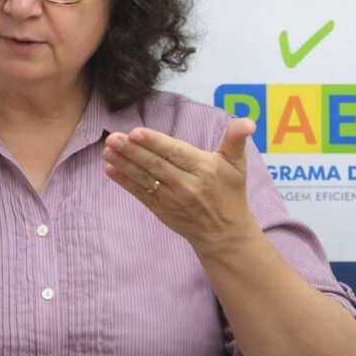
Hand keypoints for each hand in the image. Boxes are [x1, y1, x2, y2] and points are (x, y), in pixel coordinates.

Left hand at [102, 117, 258, 250]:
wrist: (225, 233)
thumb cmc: (230, 193)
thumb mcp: (238, 165)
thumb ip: (236, 140)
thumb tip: (248, 122)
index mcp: (204, 169)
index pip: (175, 153)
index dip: (155, 143)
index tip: (135, 132)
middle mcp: (187, 185)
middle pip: (156, 165)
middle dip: (132, 151)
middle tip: (113, 137)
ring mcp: (172, 199)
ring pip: (145, 178)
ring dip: (124, 164)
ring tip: (107, 150)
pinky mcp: (162, 210)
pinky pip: (141, 194)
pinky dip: (125, 182)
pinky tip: (110, 169)